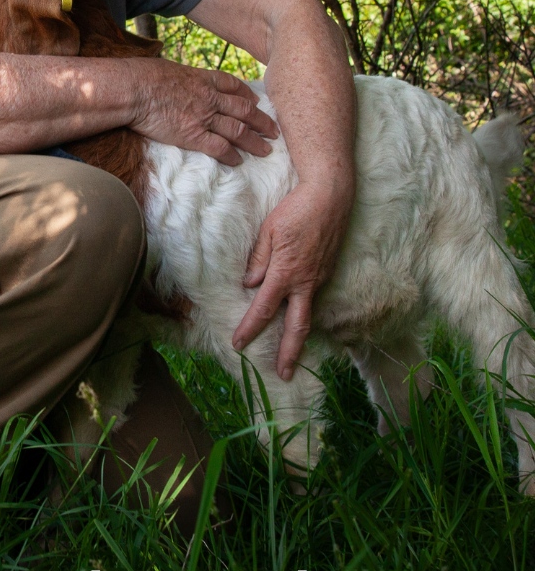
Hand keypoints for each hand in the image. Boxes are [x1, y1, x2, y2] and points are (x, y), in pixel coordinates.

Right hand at [131, 62, 279, 165]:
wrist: (134, 89)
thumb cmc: (143, 75)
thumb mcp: (167, 68)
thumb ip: (177, 77)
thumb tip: (170, 79)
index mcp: (203, 79)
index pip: (232, 86)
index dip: (247, 94)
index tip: (256, 101)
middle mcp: (210, 98)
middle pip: (244, 109)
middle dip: (262, 120)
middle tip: (274, 130)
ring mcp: (203, 117)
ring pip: (238, 130)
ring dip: (254, 141)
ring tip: (266, 150)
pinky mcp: (193, 136)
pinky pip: (219, 148)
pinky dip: (231, 155)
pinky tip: (239, 161)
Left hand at [231, 180, 352, 379]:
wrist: (332, 196)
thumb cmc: (297, 209)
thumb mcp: (270, 231)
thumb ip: (260, 260)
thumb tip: (249, 284)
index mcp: (286, 273)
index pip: (264, 309)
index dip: (250, 329)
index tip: (238, 345)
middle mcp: (306, 281)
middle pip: (298, 327)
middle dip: (290, 353)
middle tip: (285, 374)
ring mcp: (321, 278)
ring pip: (308, 313)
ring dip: (300, 337)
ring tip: (291, 355)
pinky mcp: (328, 272)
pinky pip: (314, 297)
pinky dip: (305, 313)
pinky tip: (297, 317)